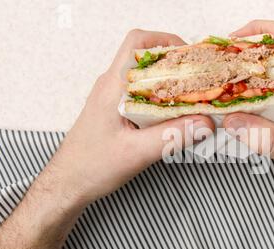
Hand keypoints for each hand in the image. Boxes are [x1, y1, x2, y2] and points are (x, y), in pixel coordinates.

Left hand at [49, 29, 213, 206]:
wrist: (68, 183)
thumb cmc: (91, 167)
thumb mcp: (136, 153)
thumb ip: (172, 136)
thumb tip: (205, 122)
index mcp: (113, 86)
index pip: (137, 43)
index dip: (166, 41)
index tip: (190, 58)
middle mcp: (112, 85)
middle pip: (147, 57)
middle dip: (175, 65)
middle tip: (198, 81)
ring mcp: (113, 97)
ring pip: (147, 77)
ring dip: (170, 84)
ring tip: (191, 98)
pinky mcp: (117, 110)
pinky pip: (143, 94)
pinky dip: (162, 99)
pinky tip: (174, 115)